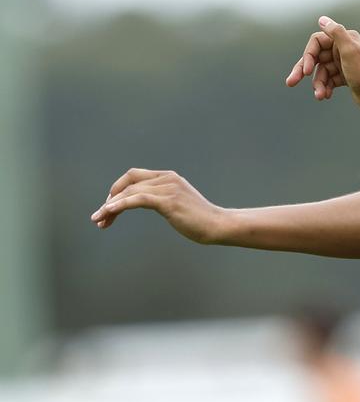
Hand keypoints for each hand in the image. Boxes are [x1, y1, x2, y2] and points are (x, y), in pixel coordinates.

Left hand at [91, 168, 224, 243]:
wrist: (218, 225)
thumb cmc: (200, 220)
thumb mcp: (178, 204)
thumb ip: (163, 199)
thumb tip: (148, 203)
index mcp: (168, 177)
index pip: (133, 176)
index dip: (117, 190)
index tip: (108, 207)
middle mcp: (166, 179)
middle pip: (128, 183)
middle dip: (109, 200)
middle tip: (99, 217)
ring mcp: (167, 188)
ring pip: (129, 192)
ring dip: (109, 206)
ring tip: (98, 220)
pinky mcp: (168, 201)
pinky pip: (137, 199)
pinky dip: (120, 205)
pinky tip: (109, 212)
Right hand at [284, 16, 359, 111]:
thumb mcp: (350, 50)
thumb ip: (336, 33)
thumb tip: (322, 19)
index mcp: (344, 39)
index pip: (317, 42)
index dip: (308, 55)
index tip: (306, 71)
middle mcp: (343, 49)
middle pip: (316, 58)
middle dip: (304, 71)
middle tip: (290, 82)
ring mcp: (343, 63)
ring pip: (321, 72)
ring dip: (318, 84)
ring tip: (320, 96)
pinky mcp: (345, 76)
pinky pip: (328, 81)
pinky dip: (325, 88)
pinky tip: (326, 96)